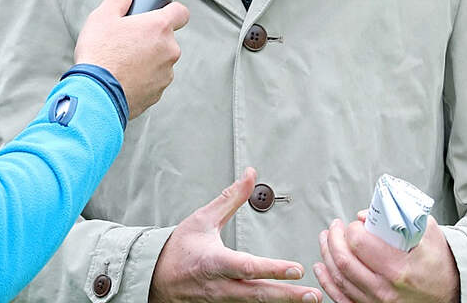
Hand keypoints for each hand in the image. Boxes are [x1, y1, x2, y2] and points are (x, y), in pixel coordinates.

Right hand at [73, 0, 188, 118]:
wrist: (96, 94)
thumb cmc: (99, 55)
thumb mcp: (102, 17)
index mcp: (159, 27)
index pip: (181, 12)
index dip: (171, 11)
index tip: (159, 14)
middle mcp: (169, 50)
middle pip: (166, 39)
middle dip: (151, 39)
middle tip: (127, 41)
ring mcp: (165, 74)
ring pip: (160, 61)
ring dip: (147, 60)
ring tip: (122, 62)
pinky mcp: (157, 93)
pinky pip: (153, 81)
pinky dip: (142, 79)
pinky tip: (122, 79)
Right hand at [149, 168, 322, 301]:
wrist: (154, 277)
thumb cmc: (178, 249)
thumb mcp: (203, 218)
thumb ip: (231, 199)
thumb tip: (250, 176)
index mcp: (214, 262)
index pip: (247, 267)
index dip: (273, 269)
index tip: (296, 269)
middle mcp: (219, 286)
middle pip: (258, 294)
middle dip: (287, 296)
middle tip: (312, 295)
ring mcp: (220, 301)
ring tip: (307, 300)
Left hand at [314, 212, 458, 302]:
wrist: (452, 292)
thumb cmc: (439, 261)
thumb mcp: (427, 232)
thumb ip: (399, 217)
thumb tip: (364, 215)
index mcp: (399, 268)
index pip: (360, 243)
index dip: (351, 229)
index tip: (353, 224)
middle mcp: (386, 289)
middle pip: (345, 261)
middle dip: (333, 239)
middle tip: (334, 227)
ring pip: (339, 279)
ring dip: (326, 256)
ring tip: (325, 240)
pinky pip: (342, 298)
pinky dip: (327, 282)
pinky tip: (322, 267)